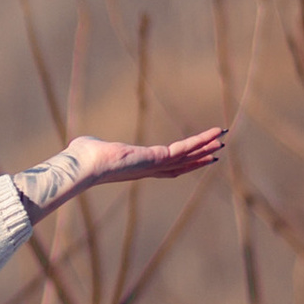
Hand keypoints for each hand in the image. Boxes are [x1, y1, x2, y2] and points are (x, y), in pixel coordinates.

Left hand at [27, 128, 226, 207]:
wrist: (84, 166)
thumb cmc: (82, 158)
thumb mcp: (90, 148)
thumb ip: (92, 146)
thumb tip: (81, 144)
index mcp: (137, 167)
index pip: (165, 167)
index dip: (182, 163)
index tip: (195, 158)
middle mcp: (149, 169)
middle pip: (181, 164)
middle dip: (199, 158)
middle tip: (216, 151)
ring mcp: (156, 164)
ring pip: (187, 156)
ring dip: (205, 147)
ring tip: (222, 140)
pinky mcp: (158, 157)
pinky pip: (184, 147)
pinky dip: (201, 140)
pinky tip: (215, 133)